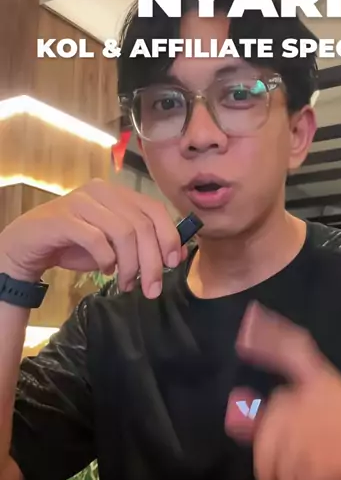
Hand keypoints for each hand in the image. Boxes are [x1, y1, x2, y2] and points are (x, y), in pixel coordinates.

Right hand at [0, 179, 183, 297]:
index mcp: (118, 193)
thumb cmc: (75, 244)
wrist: (28, 246)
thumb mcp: (113, 244)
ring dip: (130, 265)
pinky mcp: (63, 218)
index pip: (155, 209)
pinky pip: (96, 240)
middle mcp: (102, 191)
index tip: (173, 263)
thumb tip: (173, 256)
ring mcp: (81, 202)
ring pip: (123, 233)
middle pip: (141, 226)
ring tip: (126, 284)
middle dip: (151, 262)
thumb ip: (139, 244)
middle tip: (152, 289)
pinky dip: (106, 260)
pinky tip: (106, 270)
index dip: (169, 236)